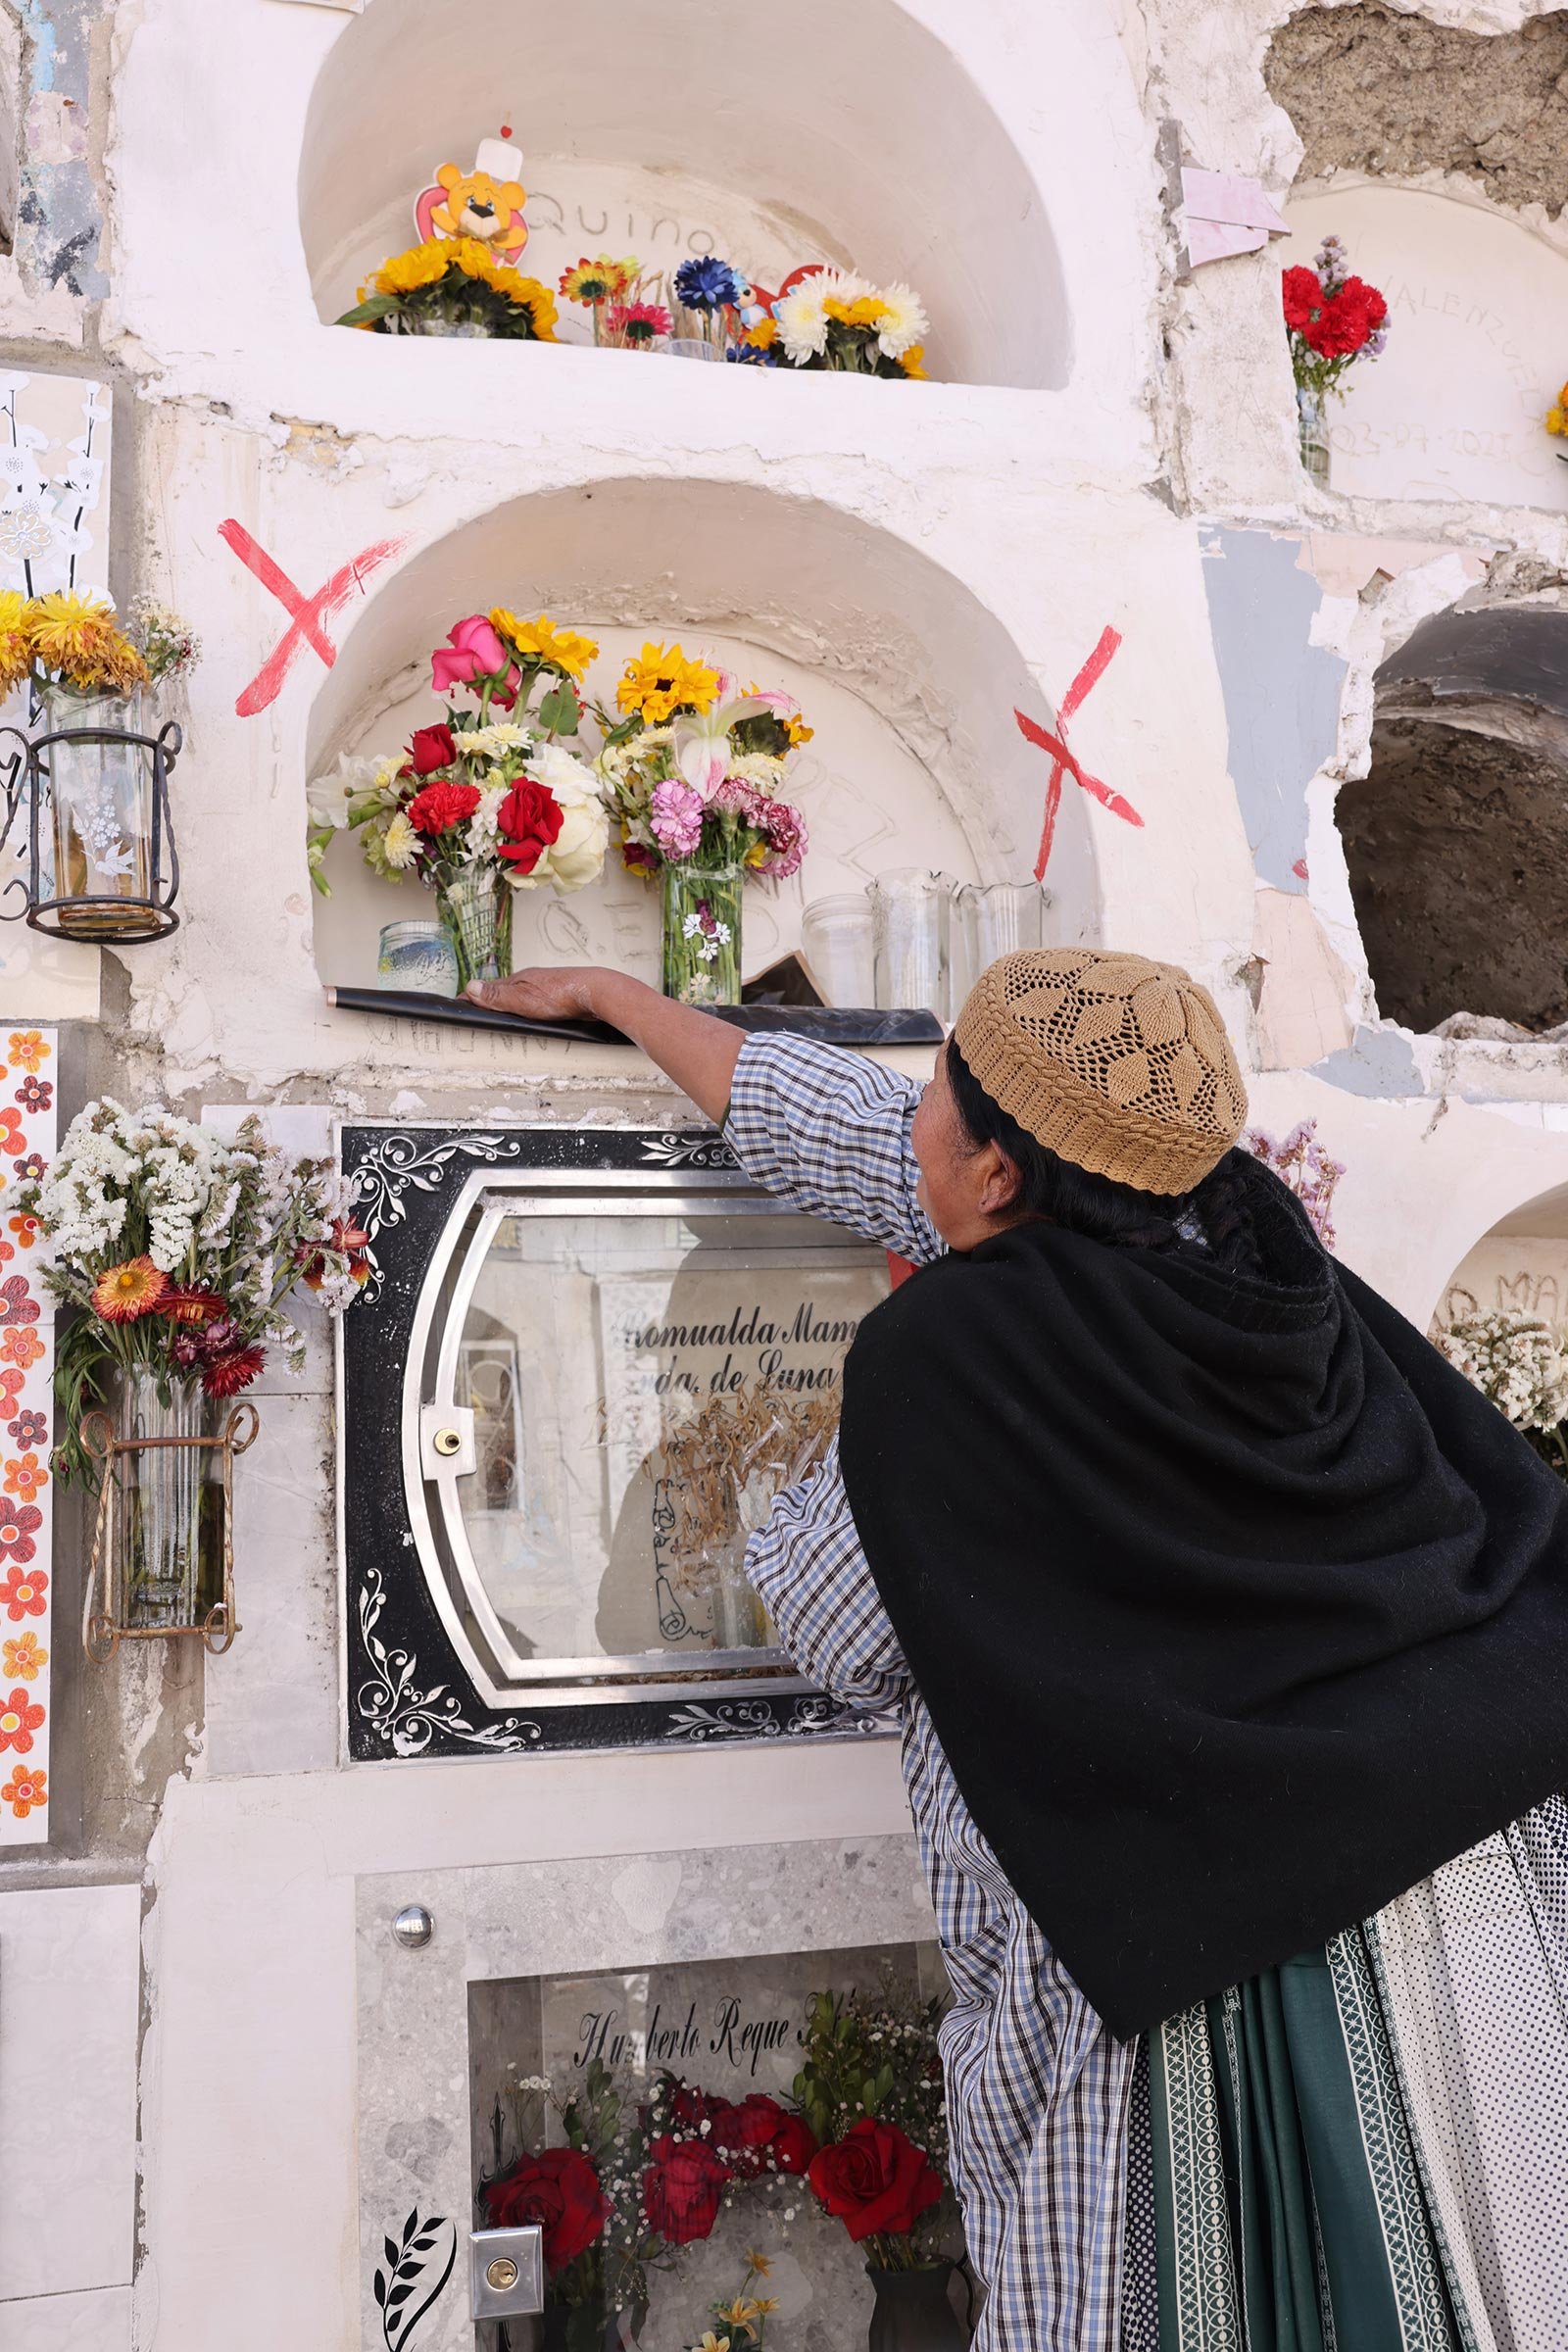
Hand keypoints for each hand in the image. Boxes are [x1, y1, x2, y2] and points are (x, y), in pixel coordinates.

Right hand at [464, 966, 601, 1021]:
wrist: (595, 993)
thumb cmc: (562, 994)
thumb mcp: (523, 998)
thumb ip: (497, 995)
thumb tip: (471, 987)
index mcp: (518, 980)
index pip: (487, 989)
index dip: (473, 996)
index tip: (459, 1002)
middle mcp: (530, 982)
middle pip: (504, 991)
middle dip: (489, 999)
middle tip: (475, 1006)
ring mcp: (545, 989)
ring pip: (521, 997)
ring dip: (509, 1003)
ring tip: (499, 1012)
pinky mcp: (558, 998)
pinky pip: (537, 1004)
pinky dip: (527, 1009)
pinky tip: (532, 1016)